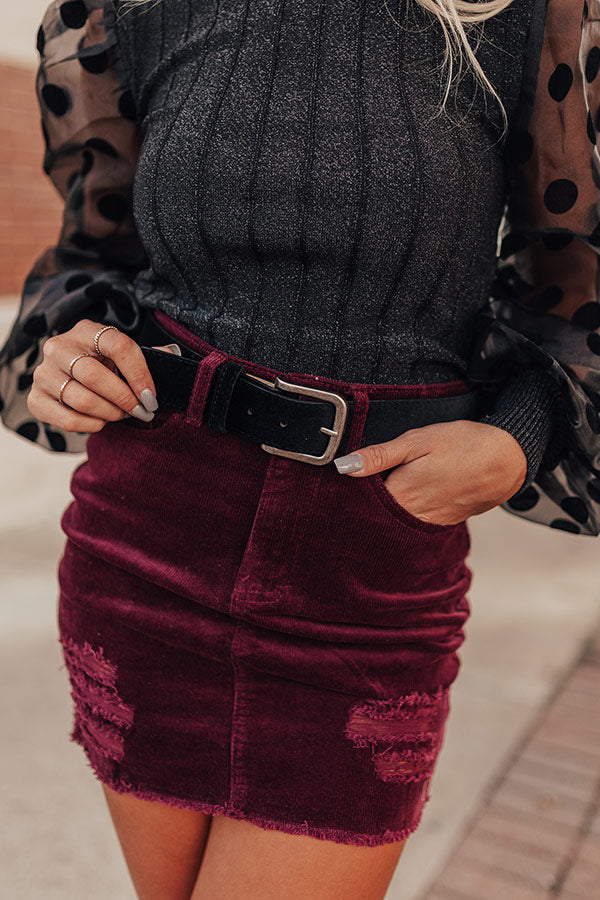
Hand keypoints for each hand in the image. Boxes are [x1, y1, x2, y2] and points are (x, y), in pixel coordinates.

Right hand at [27, 318, 179, 433]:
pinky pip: (66, 419)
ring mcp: (43, 373)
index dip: (139, 374)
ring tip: (121, 415)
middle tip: (140, 412)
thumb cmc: (108, 367)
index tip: (152, 397)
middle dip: (124, 398)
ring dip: (109, 413)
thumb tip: (172, 356)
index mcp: (88, 330)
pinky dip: (90, 425)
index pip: (118, 345)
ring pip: (80, 399)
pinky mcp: (35, 399)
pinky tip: (102, 421)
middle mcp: (59, 347)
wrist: (74, 378)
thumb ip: (149, 357)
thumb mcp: (127, 357)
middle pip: (94, 375)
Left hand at [333, 420, 527, 525]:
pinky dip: (401, 513)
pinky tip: (404, 497)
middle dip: (360, 505)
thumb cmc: (464, 445)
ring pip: (391, 522)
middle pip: (373, 517)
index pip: (358, 505)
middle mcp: (411, 516)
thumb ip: (379, 456)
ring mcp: (426, 522)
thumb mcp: (417, 441)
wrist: (508, 461)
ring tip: (378, 491)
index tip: (337, 484)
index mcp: (400, 495)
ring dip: (380, 511)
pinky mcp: (440, 522)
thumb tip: (343, 466)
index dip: (345, 495)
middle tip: (353, 487)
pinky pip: (411, 523)